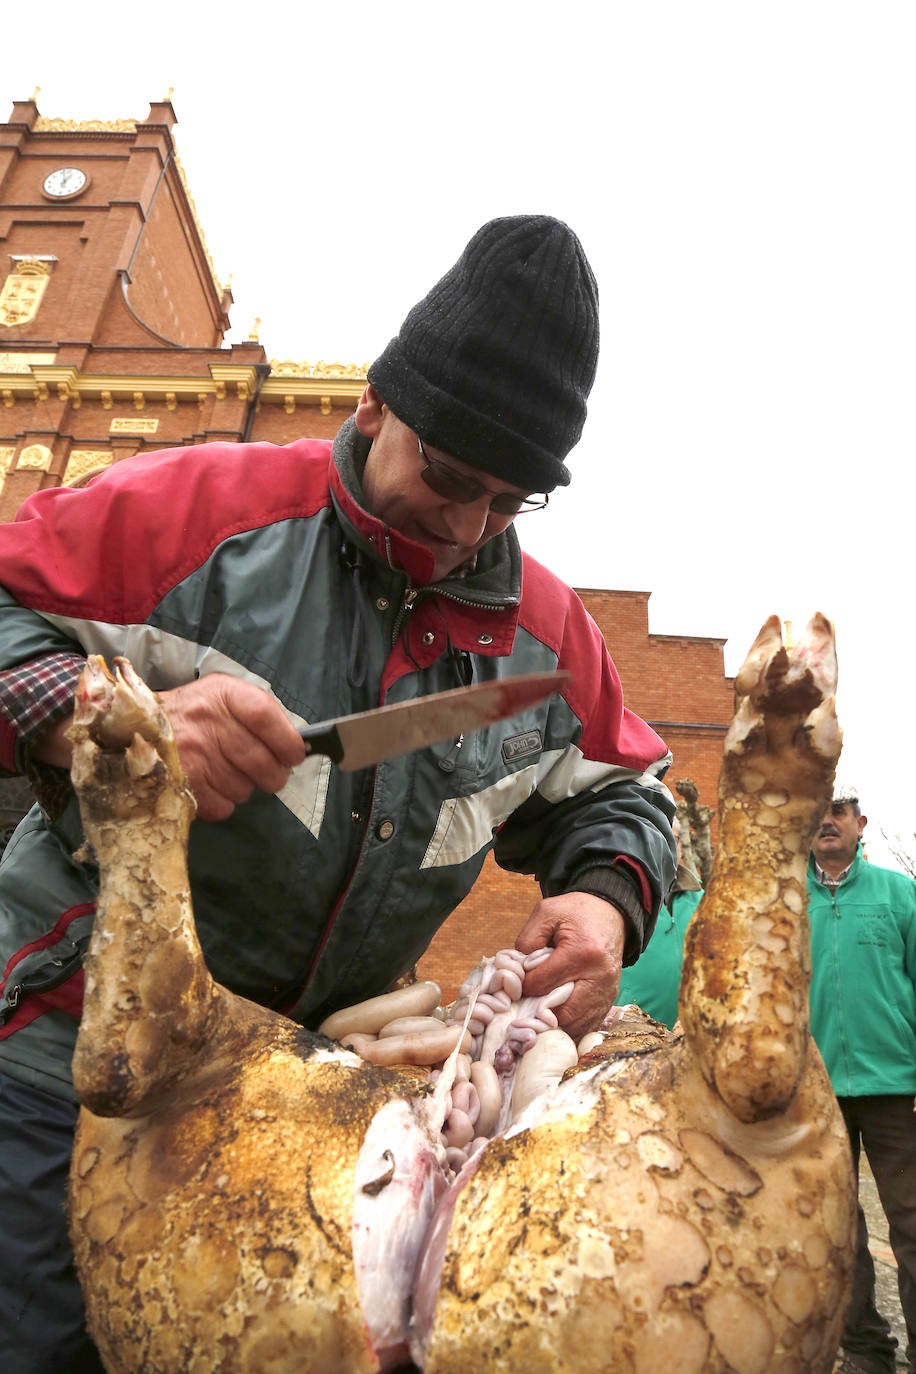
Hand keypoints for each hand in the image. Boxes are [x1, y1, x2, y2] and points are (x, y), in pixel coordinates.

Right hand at [159, 675, 304, 821]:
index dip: (287, 741)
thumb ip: (260, 715)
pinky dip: (225, 802)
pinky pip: (223, 806)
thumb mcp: (224, 696)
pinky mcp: (181, 783)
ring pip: (243, 788)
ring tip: (230, 773)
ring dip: (245, 788)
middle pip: (260, 760)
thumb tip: (296, 748)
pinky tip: (214, 785)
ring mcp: (192, 754)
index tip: (295, 755)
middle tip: (273, 776)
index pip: (265, 716)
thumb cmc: (194, 713)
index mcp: (222, 694)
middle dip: (275, 775)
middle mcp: (206, 721)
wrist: (138, 727)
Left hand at [515, 892, 626, 1042]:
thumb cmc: (576, 912)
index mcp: (581, 953)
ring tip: (539, 1014)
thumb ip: (527, 940)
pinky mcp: (610, 999)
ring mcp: (607, 991)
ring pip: (575, 1024)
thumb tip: (519, 973)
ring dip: (554, 1024)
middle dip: (538, 1013)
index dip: (524, 986)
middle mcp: (599, 976)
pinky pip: (588, 1025)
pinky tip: (557, 1018)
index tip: (518, 982)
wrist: (609, 913)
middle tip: (525, 1007)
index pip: (542, 984)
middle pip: (561, 1012)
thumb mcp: (546, 913)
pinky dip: (570, 1025)